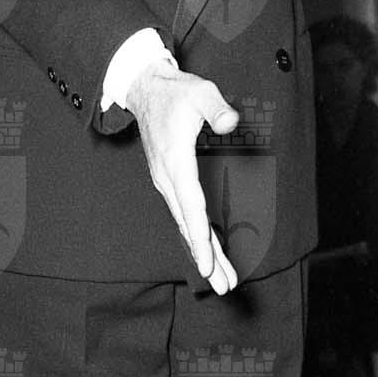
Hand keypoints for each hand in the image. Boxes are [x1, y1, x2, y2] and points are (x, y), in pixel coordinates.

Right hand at [122, 55, 240, 295]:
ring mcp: (166, 182)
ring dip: (204, 252)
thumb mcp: (200, 92)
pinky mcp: (169, 181)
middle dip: (207, 258)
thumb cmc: (176, 92)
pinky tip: (208, 251)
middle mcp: (167, 178)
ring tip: (221, 280)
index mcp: (175, 162)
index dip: (200, 238)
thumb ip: (216, 108)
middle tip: (224, 287)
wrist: (146, 90)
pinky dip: (196, 235)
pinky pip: (184, 214)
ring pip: (186, 224)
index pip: (191, 206)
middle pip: (189, 225)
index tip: (206, 265)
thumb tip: (231, 123)